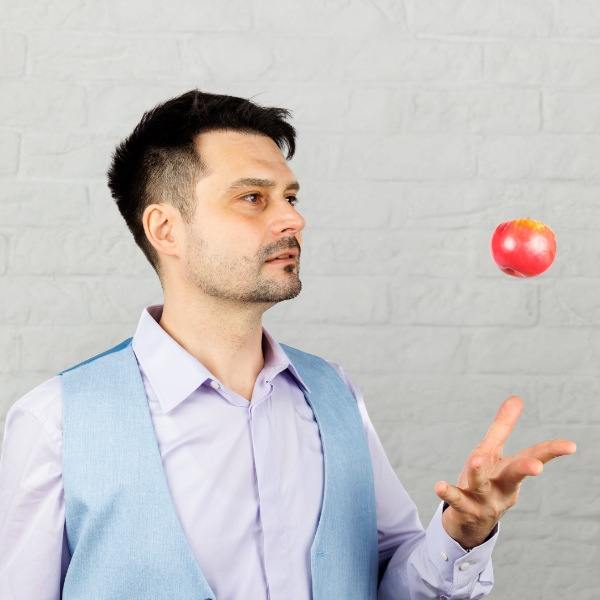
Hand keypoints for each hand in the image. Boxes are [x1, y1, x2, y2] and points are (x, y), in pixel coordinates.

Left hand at [435, 396, 575, 549]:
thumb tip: (517, 398)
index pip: (533, 457)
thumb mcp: (492, 452)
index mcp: (510, 471)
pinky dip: (449, 493)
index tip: (571, 445)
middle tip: (537, 466)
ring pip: (483, 487)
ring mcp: (485, 501)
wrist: (470, 523)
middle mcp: (502, 488)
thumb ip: (503, 427)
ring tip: (476, 459)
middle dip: (525, 469)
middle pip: (514, 476)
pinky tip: (439, 486)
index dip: (551, 451)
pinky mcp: (465, 510)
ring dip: (479, 474)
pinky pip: (457, 501)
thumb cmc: (486, 481)